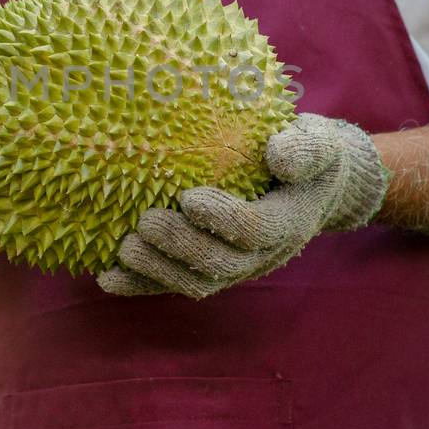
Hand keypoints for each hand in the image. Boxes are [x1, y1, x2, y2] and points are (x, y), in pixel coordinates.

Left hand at [97, 113, 389, 298]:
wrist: (314, 189)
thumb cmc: (310, 156)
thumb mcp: (321, 143)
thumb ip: (306, 148)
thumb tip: (277, 155)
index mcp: (288, 222)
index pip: (254, 230)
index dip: (221, 220)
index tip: (188, 198)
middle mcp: (263, 255)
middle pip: (220, 265)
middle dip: (180, 248)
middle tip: (146, 222)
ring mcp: (236, 268)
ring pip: (196, 283)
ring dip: (157, 271)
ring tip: (124, 249)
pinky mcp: (212, 272)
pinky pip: (175, 284)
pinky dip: (142, 285)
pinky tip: (107, 278)